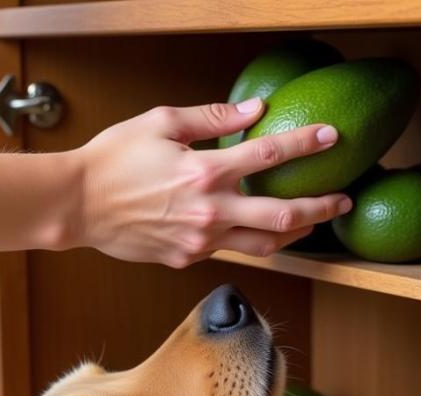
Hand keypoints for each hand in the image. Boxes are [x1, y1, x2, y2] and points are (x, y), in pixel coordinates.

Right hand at [73, 98, 351, 267]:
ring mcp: (200, 241)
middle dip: (320, 207)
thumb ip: (213, 118)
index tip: (331, 138)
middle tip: (342, 201)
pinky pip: (228, 251)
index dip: (306, 144)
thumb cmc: (114, 161)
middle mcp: (210, 211)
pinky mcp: (187, 259)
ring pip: (264, 246)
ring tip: (311, 224)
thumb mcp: (162, 123)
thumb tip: (254, 112)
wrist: (78, 205)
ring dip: (294, 235)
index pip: (271, 155)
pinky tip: (258, 232)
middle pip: (283, 215)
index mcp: (205, 171)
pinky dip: (250, 241)